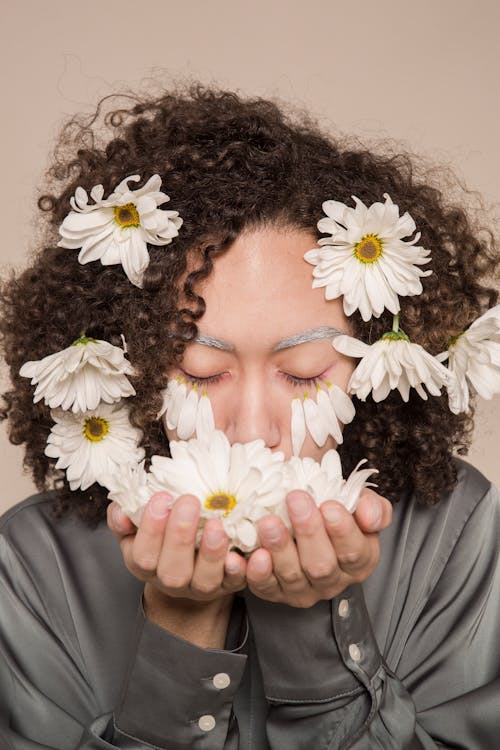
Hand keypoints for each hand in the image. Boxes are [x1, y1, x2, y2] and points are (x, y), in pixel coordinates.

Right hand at [108, 493, 248, 647]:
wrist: (189, 570)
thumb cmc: (161, 541)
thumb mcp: (137, 530)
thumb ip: (125, 519)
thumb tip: (119, 509)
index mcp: (146, 566)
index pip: (143, 555)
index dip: (151, 529)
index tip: (161, 497)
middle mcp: (172, 581)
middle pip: (173, 571)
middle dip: (180, 536)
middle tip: (189, 501)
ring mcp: (201, 587)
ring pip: (205, 580)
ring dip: (211, 553)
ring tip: (216, 524)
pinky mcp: (229, 586)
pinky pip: (235, 583)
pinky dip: (239, 570)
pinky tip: (240, 553)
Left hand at [245, 488, 391, 607]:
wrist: (304, 515)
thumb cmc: (332, 508)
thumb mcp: (359, 502)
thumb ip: (373, 507)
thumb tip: (369, 516)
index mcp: (360, 560)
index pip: (354, 552)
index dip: (342, 530)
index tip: (328, 505)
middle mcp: (332, 580)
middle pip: (321, 566)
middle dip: (308, 532)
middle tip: (295, 500)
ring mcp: (302, 589)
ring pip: (291, 576)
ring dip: (279, 548)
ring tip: (268, 522)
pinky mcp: (274, 591)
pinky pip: (263, 586)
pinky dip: (253, 572)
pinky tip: (247, 555)